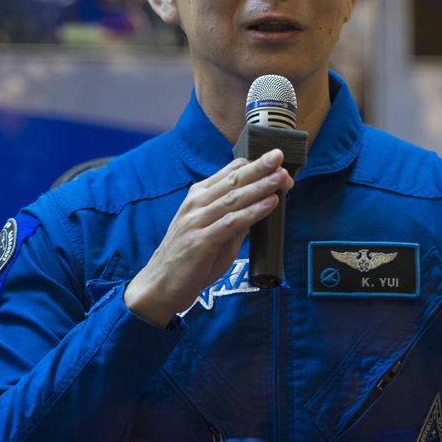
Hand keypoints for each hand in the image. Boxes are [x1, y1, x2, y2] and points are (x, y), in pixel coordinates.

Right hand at [124, 149, 292, 325]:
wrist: (160, 286)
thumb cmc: (189, 259)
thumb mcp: (214, 232)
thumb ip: (236, 217)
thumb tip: (263, 204)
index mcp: (197, 196)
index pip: (229, 172)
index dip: (254, 165)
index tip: (276, 160)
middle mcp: (195, 204)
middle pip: (233, 180)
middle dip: (259, 167)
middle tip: (279, 155)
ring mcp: (196, 221)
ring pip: (234, 198)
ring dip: (260, 185)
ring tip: (281, 177)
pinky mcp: (200, 241)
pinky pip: (231, 222)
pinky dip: (253, 211)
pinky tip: (270, 203)